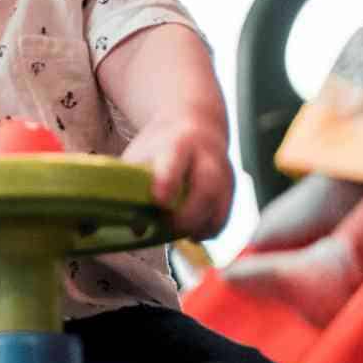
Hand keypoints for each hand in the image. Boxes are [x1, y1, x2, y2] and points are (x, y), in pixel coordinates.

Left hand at [122, 112, 231, 237]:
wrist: (196, 128)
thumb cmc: (161, 146)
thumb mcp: (143, 152)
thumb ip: (132, 182)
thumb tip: (135, 227)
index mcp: (180, 143)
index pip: (175, 160)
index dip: (168, 182)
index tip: (158, 201)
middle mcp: (208, 159)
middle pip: (207, 188)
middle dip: (188, 215)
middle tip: (168, 227)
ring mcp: (224, 176)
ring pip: (219, 208)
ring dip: (198, 228)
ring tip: (177, 234)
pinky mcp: (230, 192)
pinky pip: (223, 218)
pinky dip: (207, 230)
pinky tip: (190, 234)